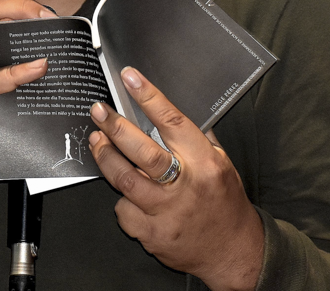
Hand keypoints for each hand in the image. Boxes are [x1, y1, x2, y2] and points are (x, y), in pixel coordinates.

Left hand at [88, 68, 263, 290]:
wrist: (233, 251)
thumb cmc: (225, 202)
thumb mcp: (222, 163)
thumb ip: (197, 138)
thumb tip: (167, 109)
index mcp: (205, 163)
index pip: (173, 123)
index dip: (149, 97)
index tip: (130, 78)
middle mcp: (186, 186)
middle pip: (143, 152)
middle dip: (115, 128)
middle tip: (99, 111)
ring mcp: (167, 213)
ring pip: (125, 180)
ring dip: (106, 157)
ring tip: (96, 140)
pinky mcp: (153, 234)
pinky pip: (124, 211)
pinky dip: (121, 199)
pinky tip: (122, 191)